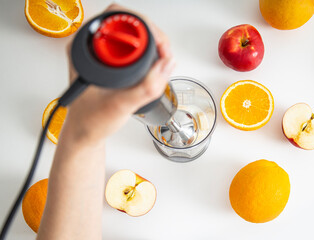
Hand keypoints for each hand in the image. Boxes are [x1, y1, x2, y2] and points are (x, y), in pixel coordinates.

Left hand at [63, 3, 174, 145]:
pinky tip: (152, 69)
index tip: (159, 47)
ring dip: (151, 46)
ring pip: (132, 36)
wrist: (84, 134)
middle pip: (128, 23)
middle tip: (163, 55)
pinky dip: (147, 56)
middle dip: (153, 37)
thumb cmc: (90, 120)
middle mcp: (90, 47)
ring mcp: (99, 55)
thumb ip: (145, 87)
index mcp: (84, 49)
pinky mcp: (108, 64)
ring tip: (161, 61)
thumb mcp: (119, 105)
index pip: (117, 17)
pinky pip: (131, 50)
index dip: (145, 28)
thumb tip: (167, 65)